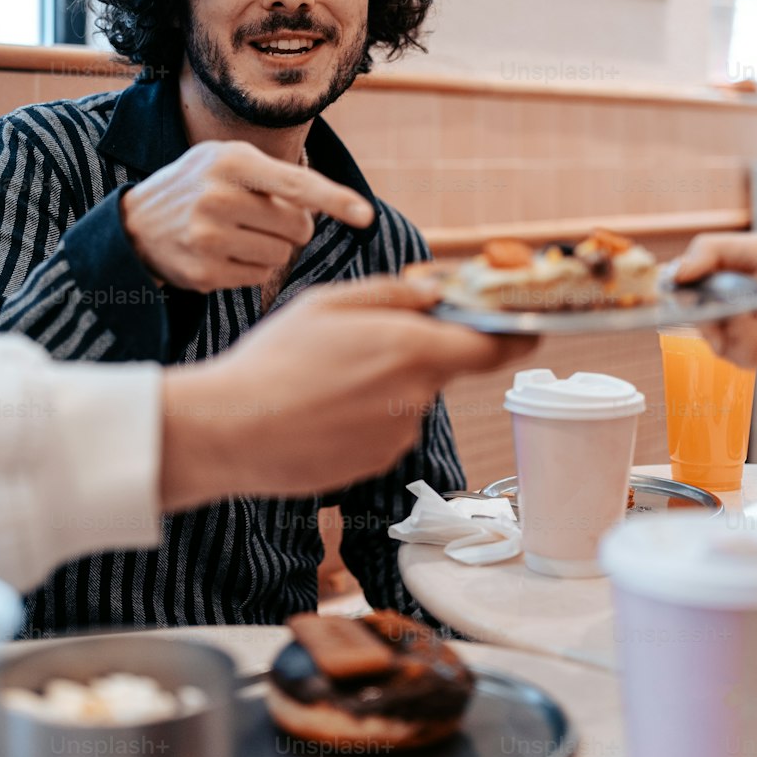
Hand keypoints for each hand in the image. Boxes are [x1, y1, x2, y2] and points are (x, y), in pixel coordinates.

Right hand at [119, 140, 374, 291]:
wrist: (134, 225)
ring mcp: (208, 238)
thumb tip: (328, 205)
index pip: (297, 184)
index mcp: (232, 162)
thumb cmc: (197, 186)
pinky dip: (251, 268)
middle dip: (291, 226)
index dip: (336, 200)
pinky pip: (259, 276)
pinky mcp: (204, 273)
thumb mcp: (228, 159)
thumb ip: (276, 175)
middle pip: (298, 227)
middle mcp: (218, 198)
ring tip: (236, 234)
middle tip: (259, 217)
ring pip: (281, 255)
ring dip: (271, 248)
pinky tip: (223, 254)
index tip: (366, 215)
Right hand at [159, 275, 533, 505]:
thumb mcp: (328, 303)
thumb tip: (434, 292)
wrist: (228, 431)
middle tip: (361, 346)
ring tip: (324, 381)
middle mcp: (414, 397)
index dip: (515, 338)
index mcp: (410, 349)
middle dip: (415, 355)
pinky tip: (319, 411)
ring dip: (384, 389)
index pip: (491, 348)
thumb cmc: (272, 360)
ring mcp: (396, 437)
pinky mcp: (374, 465)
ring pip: (408, 402)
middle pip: (439, 370)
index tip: (528, 330)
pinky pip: (385, 432)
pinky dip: (363, 419)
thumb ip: (391, 294)